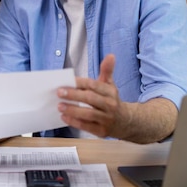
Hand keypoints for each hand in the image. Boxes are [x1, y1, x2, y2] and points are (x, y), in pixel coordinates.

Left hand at [56, 54, 177, 142]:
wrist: (127, 122)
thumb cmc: (111, 101)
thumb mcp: (110, 85)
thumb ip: (107, 70)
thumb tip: (110, 55)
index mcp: (110, 92)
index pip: (94, 85)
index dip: (80, 82)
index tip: (68, 80)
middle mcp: (109, 105)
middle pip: (90, 98)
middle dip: (74, 95)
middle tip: (59, 92)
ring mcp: (106, 119)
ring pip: (88, 114)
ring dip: (73, 110)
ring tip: (60, 106)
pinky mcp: (101, 131)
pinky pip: (87, 126)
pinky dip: (74, 122)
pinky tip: (64, 117)